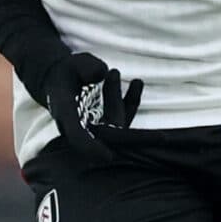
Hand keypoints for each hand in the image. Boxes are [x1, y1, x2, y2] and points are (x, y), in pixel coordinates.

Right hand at [33, 50, 143, 164]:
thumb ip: (85, 68)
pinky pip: (123, 115)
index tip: (108, 157)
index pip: (77, 136)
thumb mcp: (71, 64)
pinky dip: (131, 101)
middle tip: (164, 138)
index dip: (91, 148)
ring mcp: (94, 124)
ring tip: (130, 78)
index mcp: (65, 114)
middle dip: (137, 139)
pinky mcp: (106, 119)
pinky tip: (137, 83)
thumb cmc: (64, 72)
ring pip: (118, 123)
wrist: (57, 79)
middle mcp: (81, 125)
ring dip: (125, 102)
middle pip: (109, 138)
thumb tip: (102, 73)